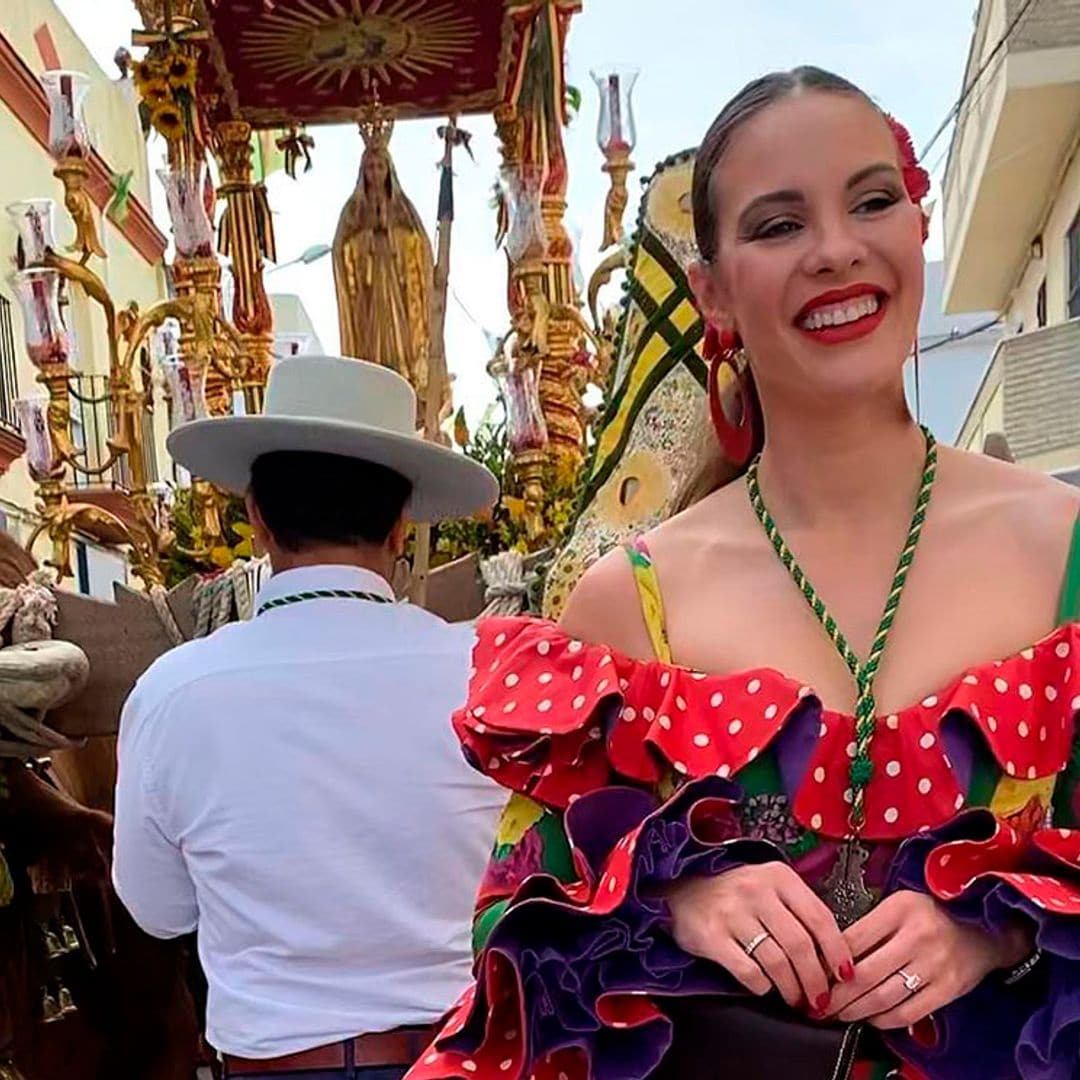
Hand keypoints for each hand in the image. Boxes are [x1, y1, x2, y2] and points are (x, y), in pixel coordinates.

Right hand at [668, 862, 853, 1012]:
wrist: (681, 891)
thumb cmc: (734, 894)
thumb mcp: (769, 887)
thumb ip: (798, 912)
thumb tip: (832, 956)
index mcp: (778, 877)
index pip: (819, 917)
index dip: (837, 951)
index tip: (845, 975)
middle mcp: (756, 891)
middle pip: (800, 945)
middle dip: (816, 980)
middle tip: (820, 999)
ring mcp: (733, 913)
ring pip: (777, 962)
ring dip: (792, 989)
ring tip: (795, 999)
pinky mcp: (712, 936)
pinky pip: (748, 971)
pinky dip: (762, 986)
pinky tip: (765, 987)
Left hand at [824, 889, 1031, 1029]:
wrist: (985, 929)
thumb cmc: (933, 914)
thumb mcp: (899, 905)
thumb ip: (870, 925)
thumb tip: (832, 952)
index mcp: (900, 909)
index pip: (853, 939)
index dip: (828, 960)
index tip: (813, 971)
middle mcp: (917, 936)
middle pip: (864, 973)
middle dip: (836, 995)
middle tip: (819, 1003)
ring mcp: (934, 965)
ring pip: (883, 997)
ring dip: (855, 1011)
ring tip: (839, 1014)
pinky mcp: (947, 990)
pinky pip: (908, 1012)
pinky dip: (884, 1020)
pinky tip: (870, 1018)